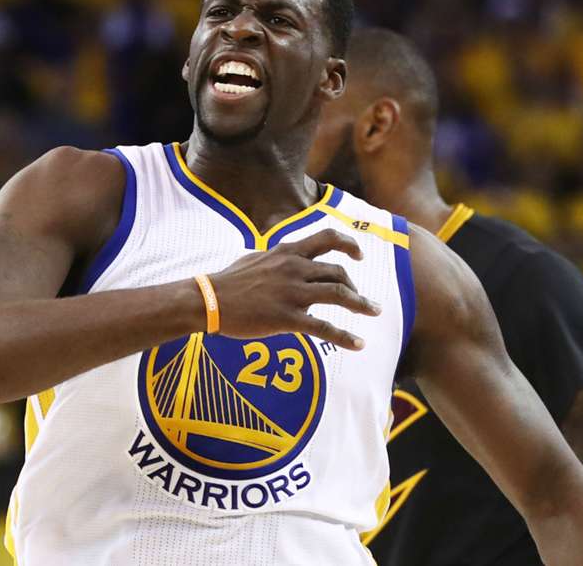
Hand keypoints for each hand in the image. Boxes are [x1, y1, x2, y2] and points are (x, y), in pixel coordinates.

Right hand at [208, 229, 380, 349]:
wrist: (208, 300)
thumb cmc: (228, 281)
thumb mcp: (256, 258)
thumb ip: (277, 258)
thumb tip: (288, 258)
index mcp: (287, 252)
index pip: (326, 239)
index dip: (348, 244)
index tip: (359, 253)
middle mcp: (294, 268)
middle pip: (338, 271)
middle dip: (354, 285)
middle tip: (362, 299)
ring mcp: (292, 293)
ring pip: (338, 294)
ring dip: (361, 304)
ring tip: (375, 312)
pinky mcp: (287, 318)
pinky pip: (325, 327)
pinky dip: (346, 336)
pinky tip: (358, 344)